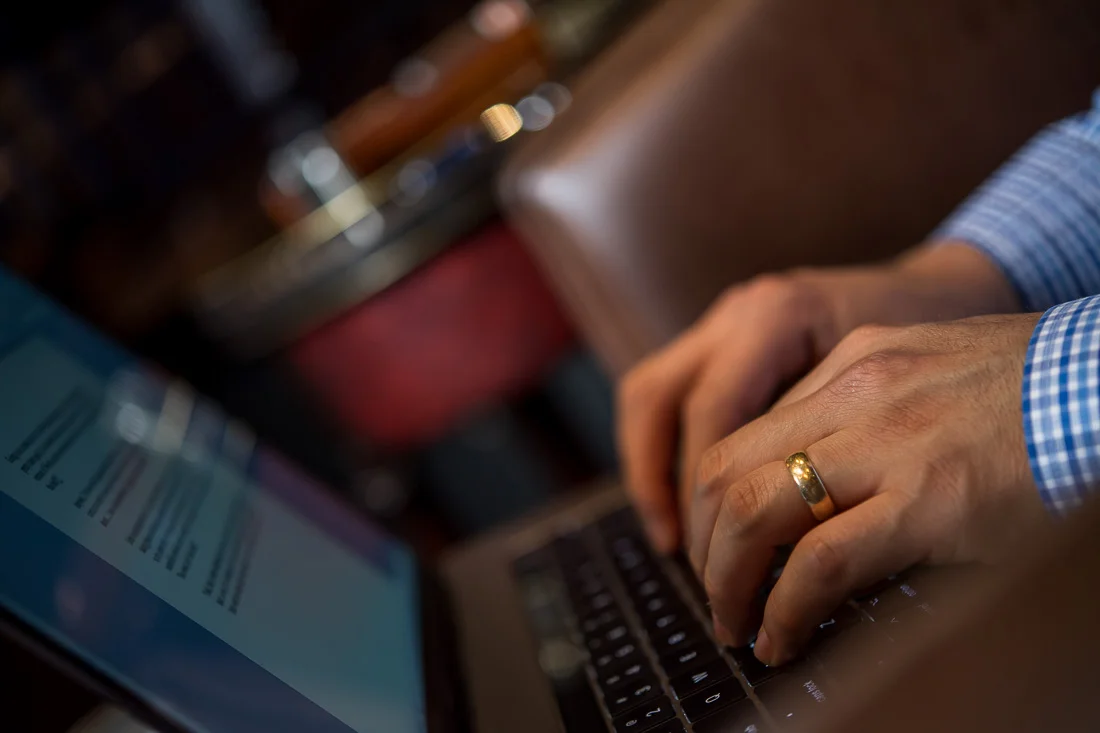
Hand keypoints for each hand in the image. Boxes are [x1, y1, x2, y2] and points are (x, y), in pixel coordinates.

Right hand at [617, 244, 1018, 552]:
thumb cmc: (949, 361)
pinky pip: (676, 395)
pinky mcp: (730, 340)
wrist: (957, 297)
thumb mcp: (902, 403)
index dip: (708, 495)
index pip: (711, 413)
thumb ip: (836, 457)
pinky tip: (702, 503)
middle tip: (682, 553)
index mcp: (779, 318)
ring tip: (675, 538)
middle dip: (656, 482)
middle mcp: (742, 312)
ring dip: (651, 467)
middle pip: (654, 396)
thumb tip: (794, 554)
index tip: (724, 564)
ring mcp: (728, 320)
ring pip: (651, 392)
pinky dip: (673, 451)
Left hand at [688, 314, 1047, 665]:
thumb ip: (861, 413)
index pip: (740, 435)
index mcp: (850, 365)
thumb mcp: (925, 374)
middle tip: (714, 592)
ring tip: (736, 622)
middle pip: (724, 472)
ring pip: (752, 512)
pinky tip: (785, 635)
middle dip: (702, 545)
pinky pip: (822, 562)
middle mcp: (853, 394)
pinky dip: (786, 608)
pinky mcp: (930, 501)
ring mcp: (888, 445)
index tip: (712, 545)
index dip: (710, 502)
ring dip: (727, 580)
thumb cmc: (1030, 389)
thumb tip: (809, 483)